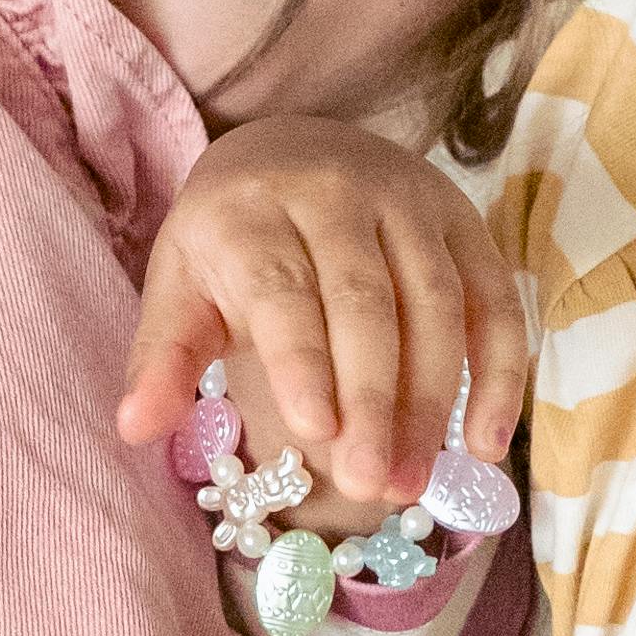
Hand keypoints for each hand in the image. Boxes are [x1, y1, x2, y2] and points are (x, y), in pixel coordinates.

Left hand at [116, 116, 528, 518]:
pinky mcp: (465, 222)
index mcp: (253, 209)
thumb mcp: (181, 285)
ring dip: (433, 400)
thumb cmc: (233, 241)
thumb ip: (163, 355)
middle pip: (366, 301)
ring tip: (411, 484)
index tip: (316, 433)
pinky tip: (486, 444)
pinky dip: (501, 373)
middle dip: (374, 399)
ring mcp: (411, 201)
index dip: (302, 360)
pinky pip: (496, 299)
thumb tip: (134, 428)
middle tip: (372, 487)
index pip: (283, 288)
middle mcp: (338, 191)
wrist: (296, 148)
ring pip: (437, 302)